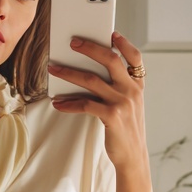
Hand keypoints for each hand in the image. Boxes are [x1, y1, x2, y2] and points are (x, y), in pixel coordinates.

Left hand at [48, 32, 153, 191]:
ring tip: (54, 68)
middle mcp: (132, 91)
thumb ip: (118, 88)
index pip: (135, 57)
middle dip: (89, 48)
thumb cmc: (126, 131)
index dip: (124, 43)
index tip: (111, 34)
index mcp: (137, 86)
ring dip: (68, 73)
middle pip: (109, 60)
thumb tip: (90, 72)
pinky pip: (85, 104)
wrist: (132, 158)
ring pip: (91, 80)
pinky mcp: (111, 116)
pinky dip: (69, 103)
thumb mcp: (129, 106)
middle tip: (72, 41)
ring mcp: (122, 103)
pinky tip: (58, 103)